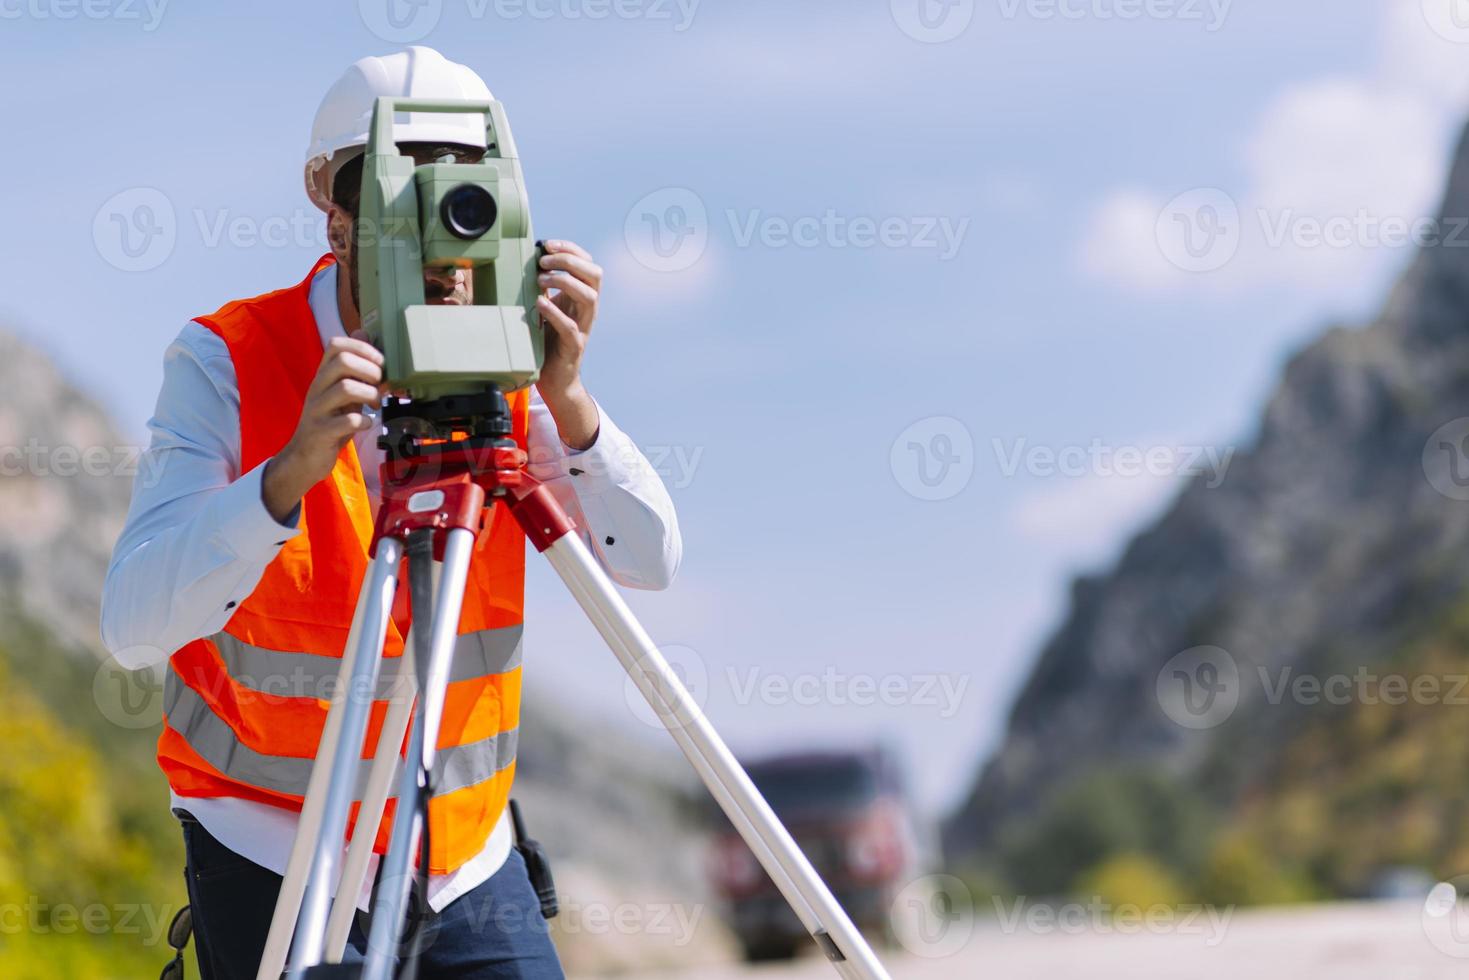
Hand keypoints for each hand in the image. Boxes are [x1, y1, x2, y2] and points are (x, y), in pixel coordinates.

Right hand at [262, 334, 385, 522]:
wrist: (305, 458)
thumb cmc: (330, 423)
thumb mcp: (343, 393)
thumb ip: (354, 368)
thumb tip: (364, 333)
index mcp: (323, 376)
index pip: (336, 344)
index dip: (363, 347)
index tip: (380, 363)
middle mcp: (317, 388)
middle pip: (343, 362)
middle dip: (370, 370)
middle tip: (380, 386)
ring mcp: (317, 410)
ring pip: (345, 388)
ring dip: (370, 395)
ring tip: (376, 406)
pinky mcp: (320, 432)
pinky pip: (347, 420)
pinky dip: (364, 420)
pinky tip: (367, 423)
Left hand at [535, 239, 601, 449]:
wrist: (554, 379)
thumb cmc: (548, 340)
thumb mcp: (546, 306)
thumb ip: (543, 286)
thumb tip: (528, 260)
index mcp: (583, 296)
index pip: (587, 263)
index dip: (571, 249)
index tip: (547, 244)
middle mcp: (588, 309)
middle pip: (595, 275)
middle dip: (570, 261)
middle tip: (544, 262)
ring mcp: (583, 327)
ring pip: (589, 296)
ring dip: (564, 282)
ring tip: (540, 280)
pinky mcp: (574, 346)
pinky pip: (570, 327)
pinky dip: (555, 313)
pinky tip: (539, 304)